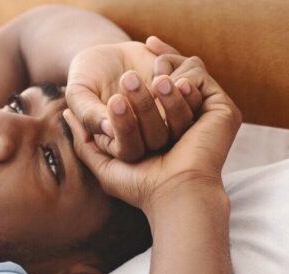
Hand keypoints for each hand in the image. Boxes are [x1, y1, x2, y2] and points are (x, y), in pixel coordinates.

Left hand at [64, 56, 240, 210]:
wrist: (175, 194)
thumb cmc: (141, 186)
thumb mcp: (104, 163)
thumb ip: (86, 139)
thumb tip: (65, 113)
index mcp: (168, 132)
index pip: (153, 95)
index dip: (141, 77)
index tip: (124, 65)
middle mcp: (190, 122)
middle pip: (166, 84)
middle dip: (146, 77)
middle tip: (126, 80)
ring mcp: (208, 114)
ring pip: (182, 79)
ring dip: (162, 77)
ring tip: (150, 84)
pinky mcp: (223, 110)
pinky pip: (201, 78)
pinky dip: (183, 75)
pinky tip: (167, 84)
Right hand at [66, 37, 202, 161]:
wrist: (107, 55)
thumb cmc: (87, 77)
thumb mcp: (78, 92)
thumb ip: (87, 112)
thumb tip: (106, 129)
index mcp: (121, 145)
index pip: (129, 149)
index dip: (126, 128)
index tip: (115, 100)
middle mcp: (148, 138)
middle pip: (158, 137)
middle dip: (146, 108)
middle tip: (128, 77)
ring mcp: (168, 119)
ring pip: (182, 121)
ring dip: (173, 99)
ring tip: (159, 76)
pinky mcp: (183, 97)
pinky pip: (194, 95)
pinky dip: (183, 76)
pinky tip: (156, 53)